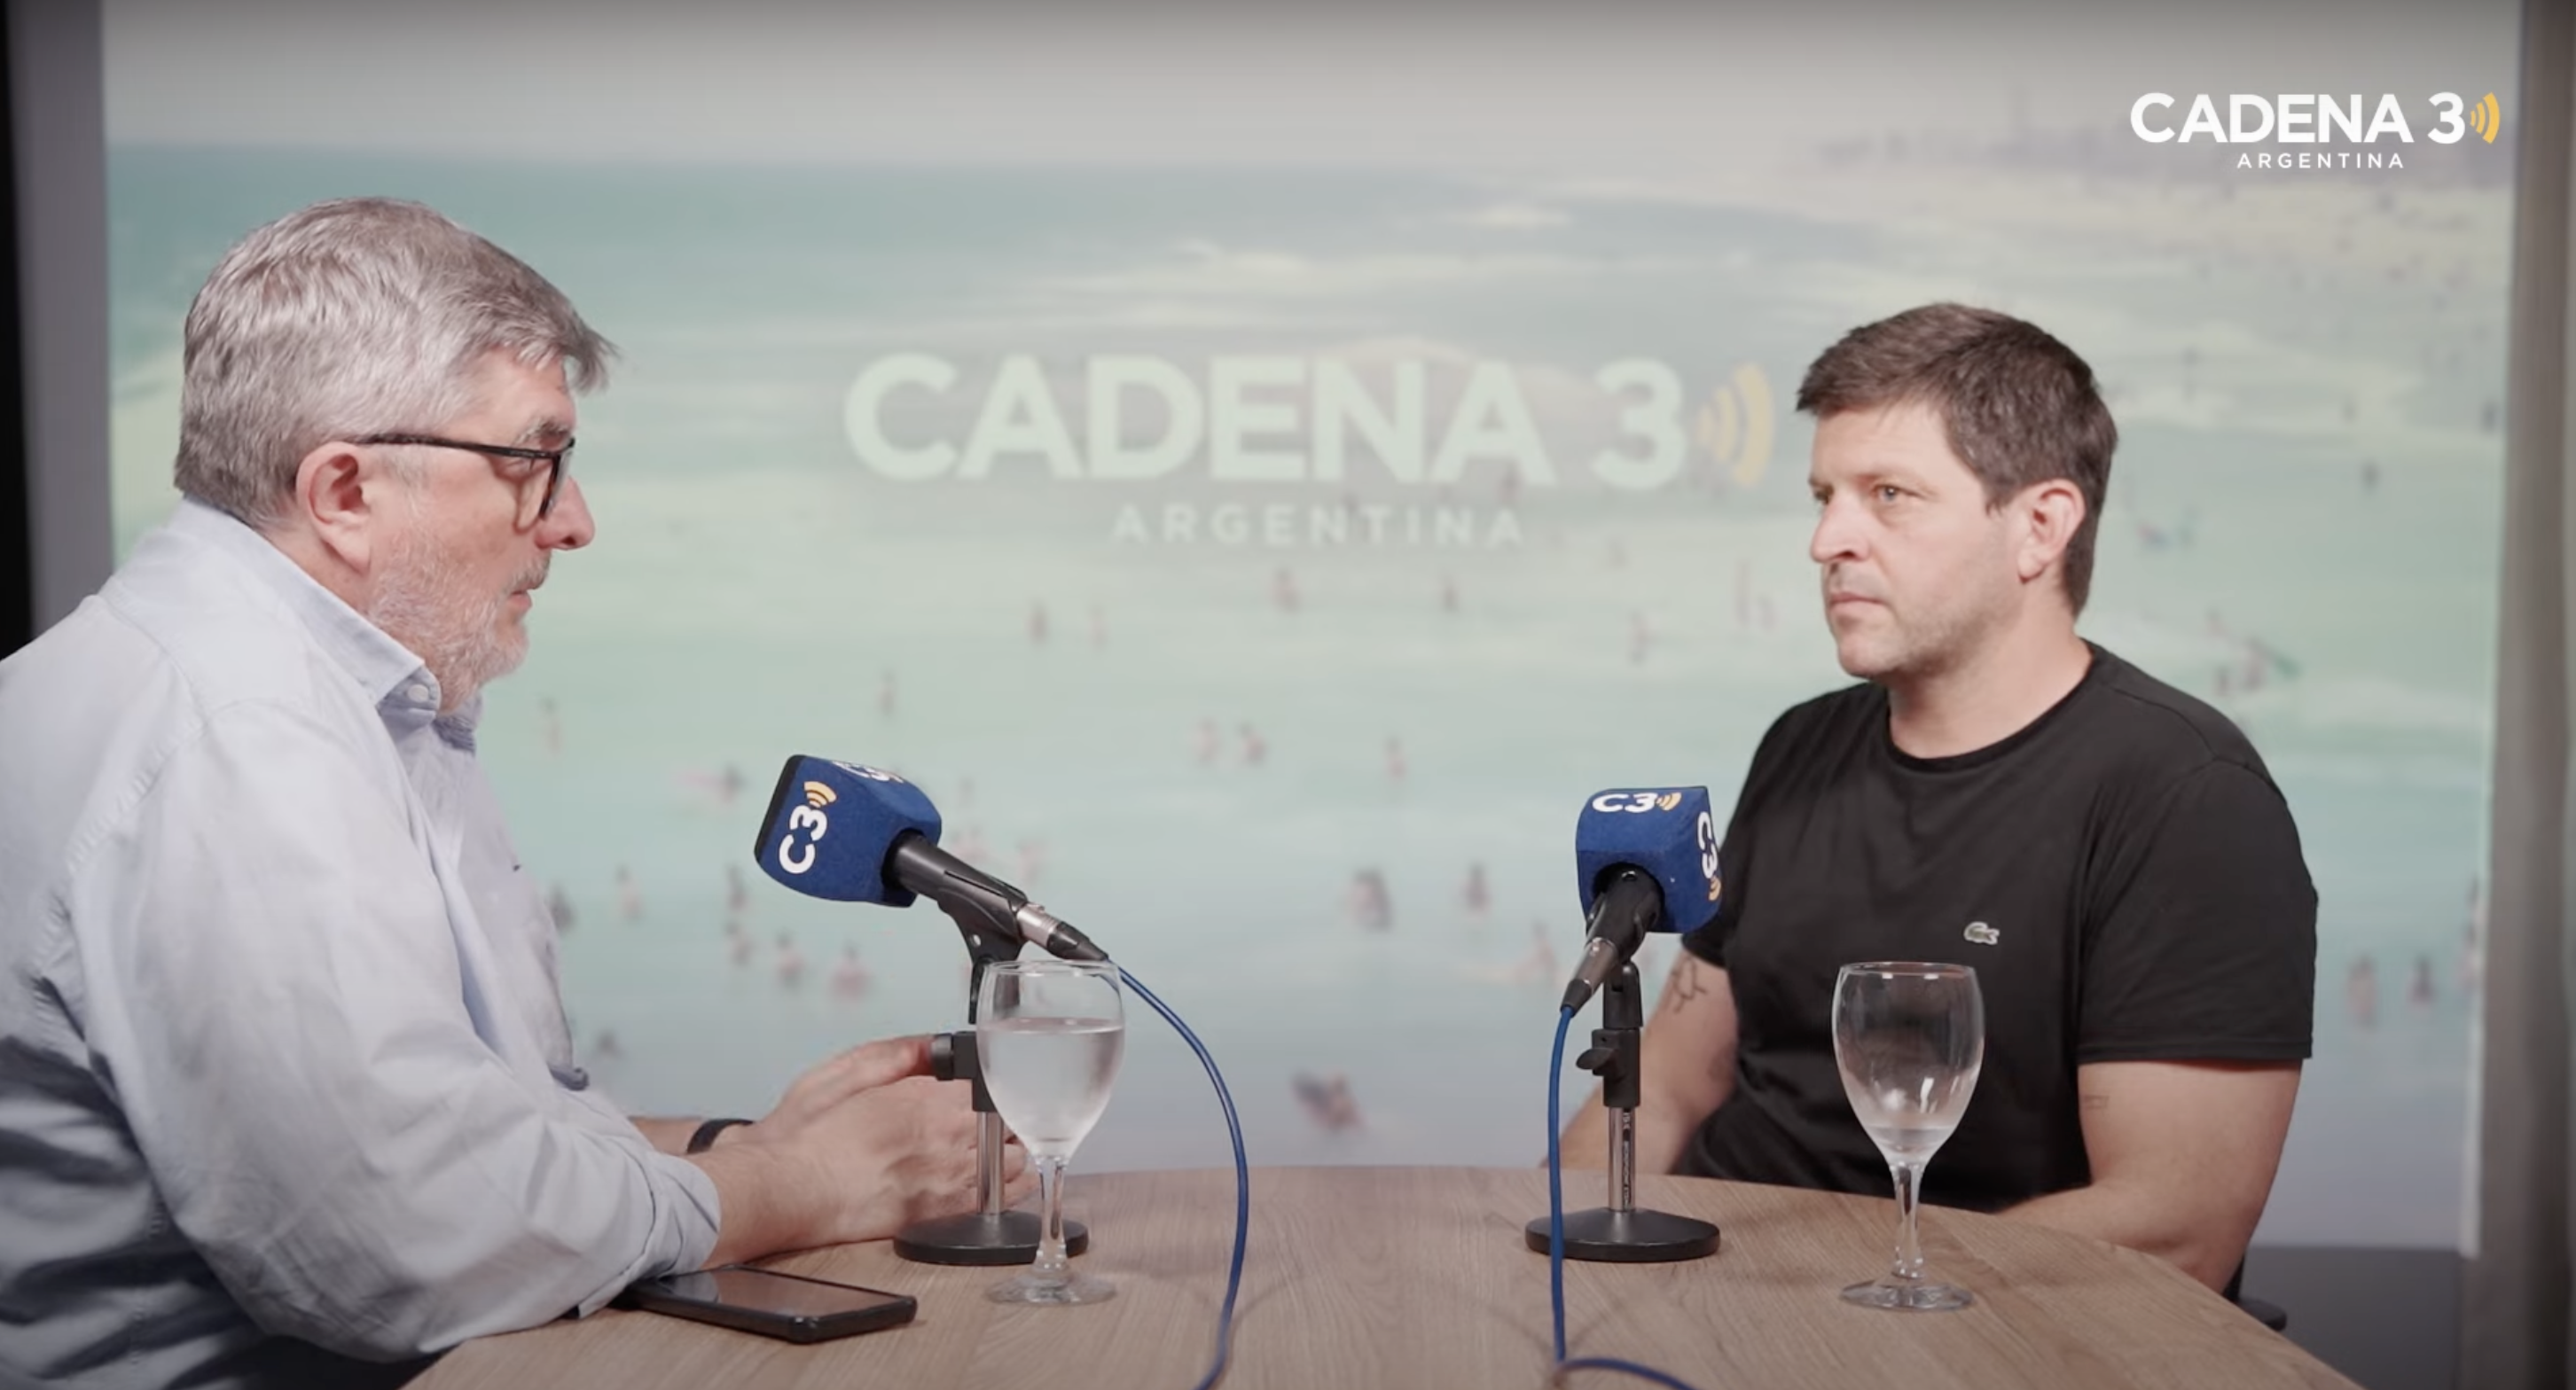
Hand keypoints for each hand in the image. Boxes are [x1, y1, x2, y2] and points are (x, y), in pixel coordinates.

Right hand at [719, 1036, 1033, 1250]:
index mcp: (927, 1098)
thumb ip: (897, 1055)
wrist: (790, 1189)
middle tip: (988, 1117)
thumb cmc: (809, 1137)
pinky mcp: (944, 1212)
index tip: (984, 1088)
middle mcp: (947, 1136)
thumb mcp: (845, 1072)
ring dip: (1011, 1150)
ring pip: (1016, 1158)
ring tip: (992, 1149)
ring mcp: (950, 1177)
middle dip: (1006, 1116)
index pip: (992, 1083)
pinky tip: (996, 1180)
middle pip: (1010, 1120)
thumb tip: (931, 1046)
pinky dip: (1010, 1186)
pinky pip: (1003, 1199)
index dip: (991, 1085)